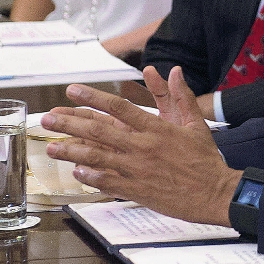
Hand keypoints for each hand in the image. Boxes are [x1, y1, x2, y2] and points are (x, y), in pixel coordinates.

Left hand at [42, 66, 240, 225]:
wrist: (215, 192)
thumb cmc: (206, 159)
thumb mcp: (196, 124)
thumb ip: (181, 96)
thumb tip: (173, 71)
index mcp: (156, 128)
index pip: (119, 107)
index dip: (93, 97)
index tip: (73, 90)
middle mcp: (143, 146)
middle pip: (99, 131)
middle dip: (70, 123)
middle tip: (48, 119)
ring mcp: (137, 169)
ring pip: (97, 157)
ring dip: (71, 152)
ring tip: (52, 148)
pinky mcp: (137, 190)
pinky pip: (107, 182)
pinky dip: (90, 177)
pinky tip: (76, 173)